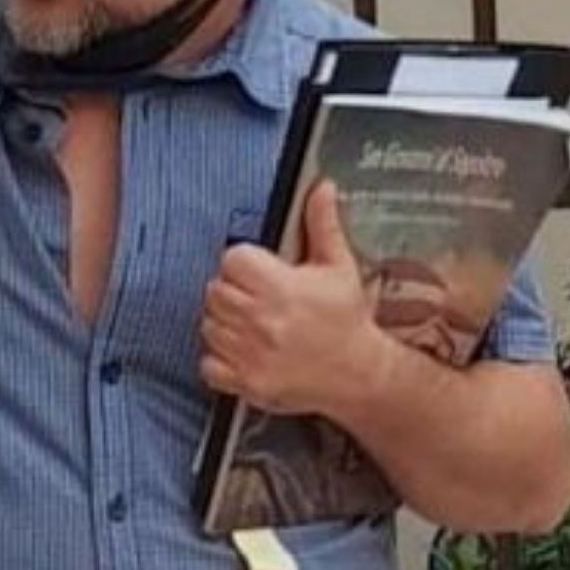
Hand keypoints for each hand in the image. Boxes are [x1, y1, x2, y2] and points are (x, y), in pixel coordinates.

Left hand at [199, 181, 392, 416]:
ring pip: (208, 325)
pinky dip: (219, 360)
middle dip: (233, 291)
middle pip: (214, 290)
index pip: (232, 259)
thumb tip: (321, 188)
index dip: (244, 263)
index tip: (260, 273)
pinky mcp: (247, 382)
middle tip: (257, 299)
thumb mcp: (339, 267)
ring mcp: (252, 354)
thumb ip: (322, 225)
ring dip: (224, 324)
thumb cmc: (347, 319)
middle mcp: (262, 321)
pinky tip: (245, 351)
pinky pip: (208, 364)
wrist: (360, 374)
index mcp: (281, 288)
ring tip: (254, 325)